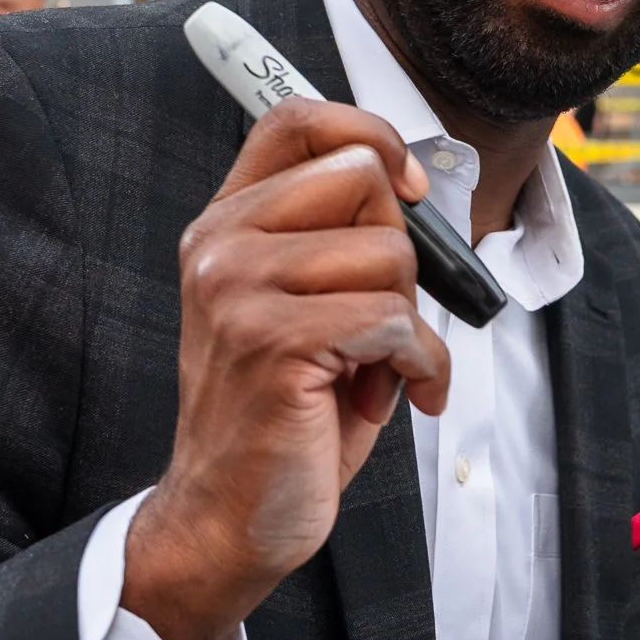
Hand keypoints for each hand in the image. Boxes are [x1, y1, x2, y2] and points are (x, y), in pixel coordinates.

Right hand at [122, 99, 450, 639]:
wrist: (229, 518)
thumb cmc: (283, 419)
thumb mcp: (304, 308)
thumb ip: (338, 241)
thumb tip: (412, 185)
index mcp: (225, 226)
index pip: (296, 121)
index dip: (367, 133)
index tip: (408, 187)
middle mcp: (221, 245)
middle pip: (363, 179)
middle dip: (402, 253)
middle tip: (381, 321)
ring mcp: (238, 289)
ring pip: (390, 255)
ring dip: (411, 324)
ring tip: (377, 370)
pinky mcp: (273, 340)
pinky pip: (395, 320)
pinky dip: (418, 365)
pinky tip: (393, 398)